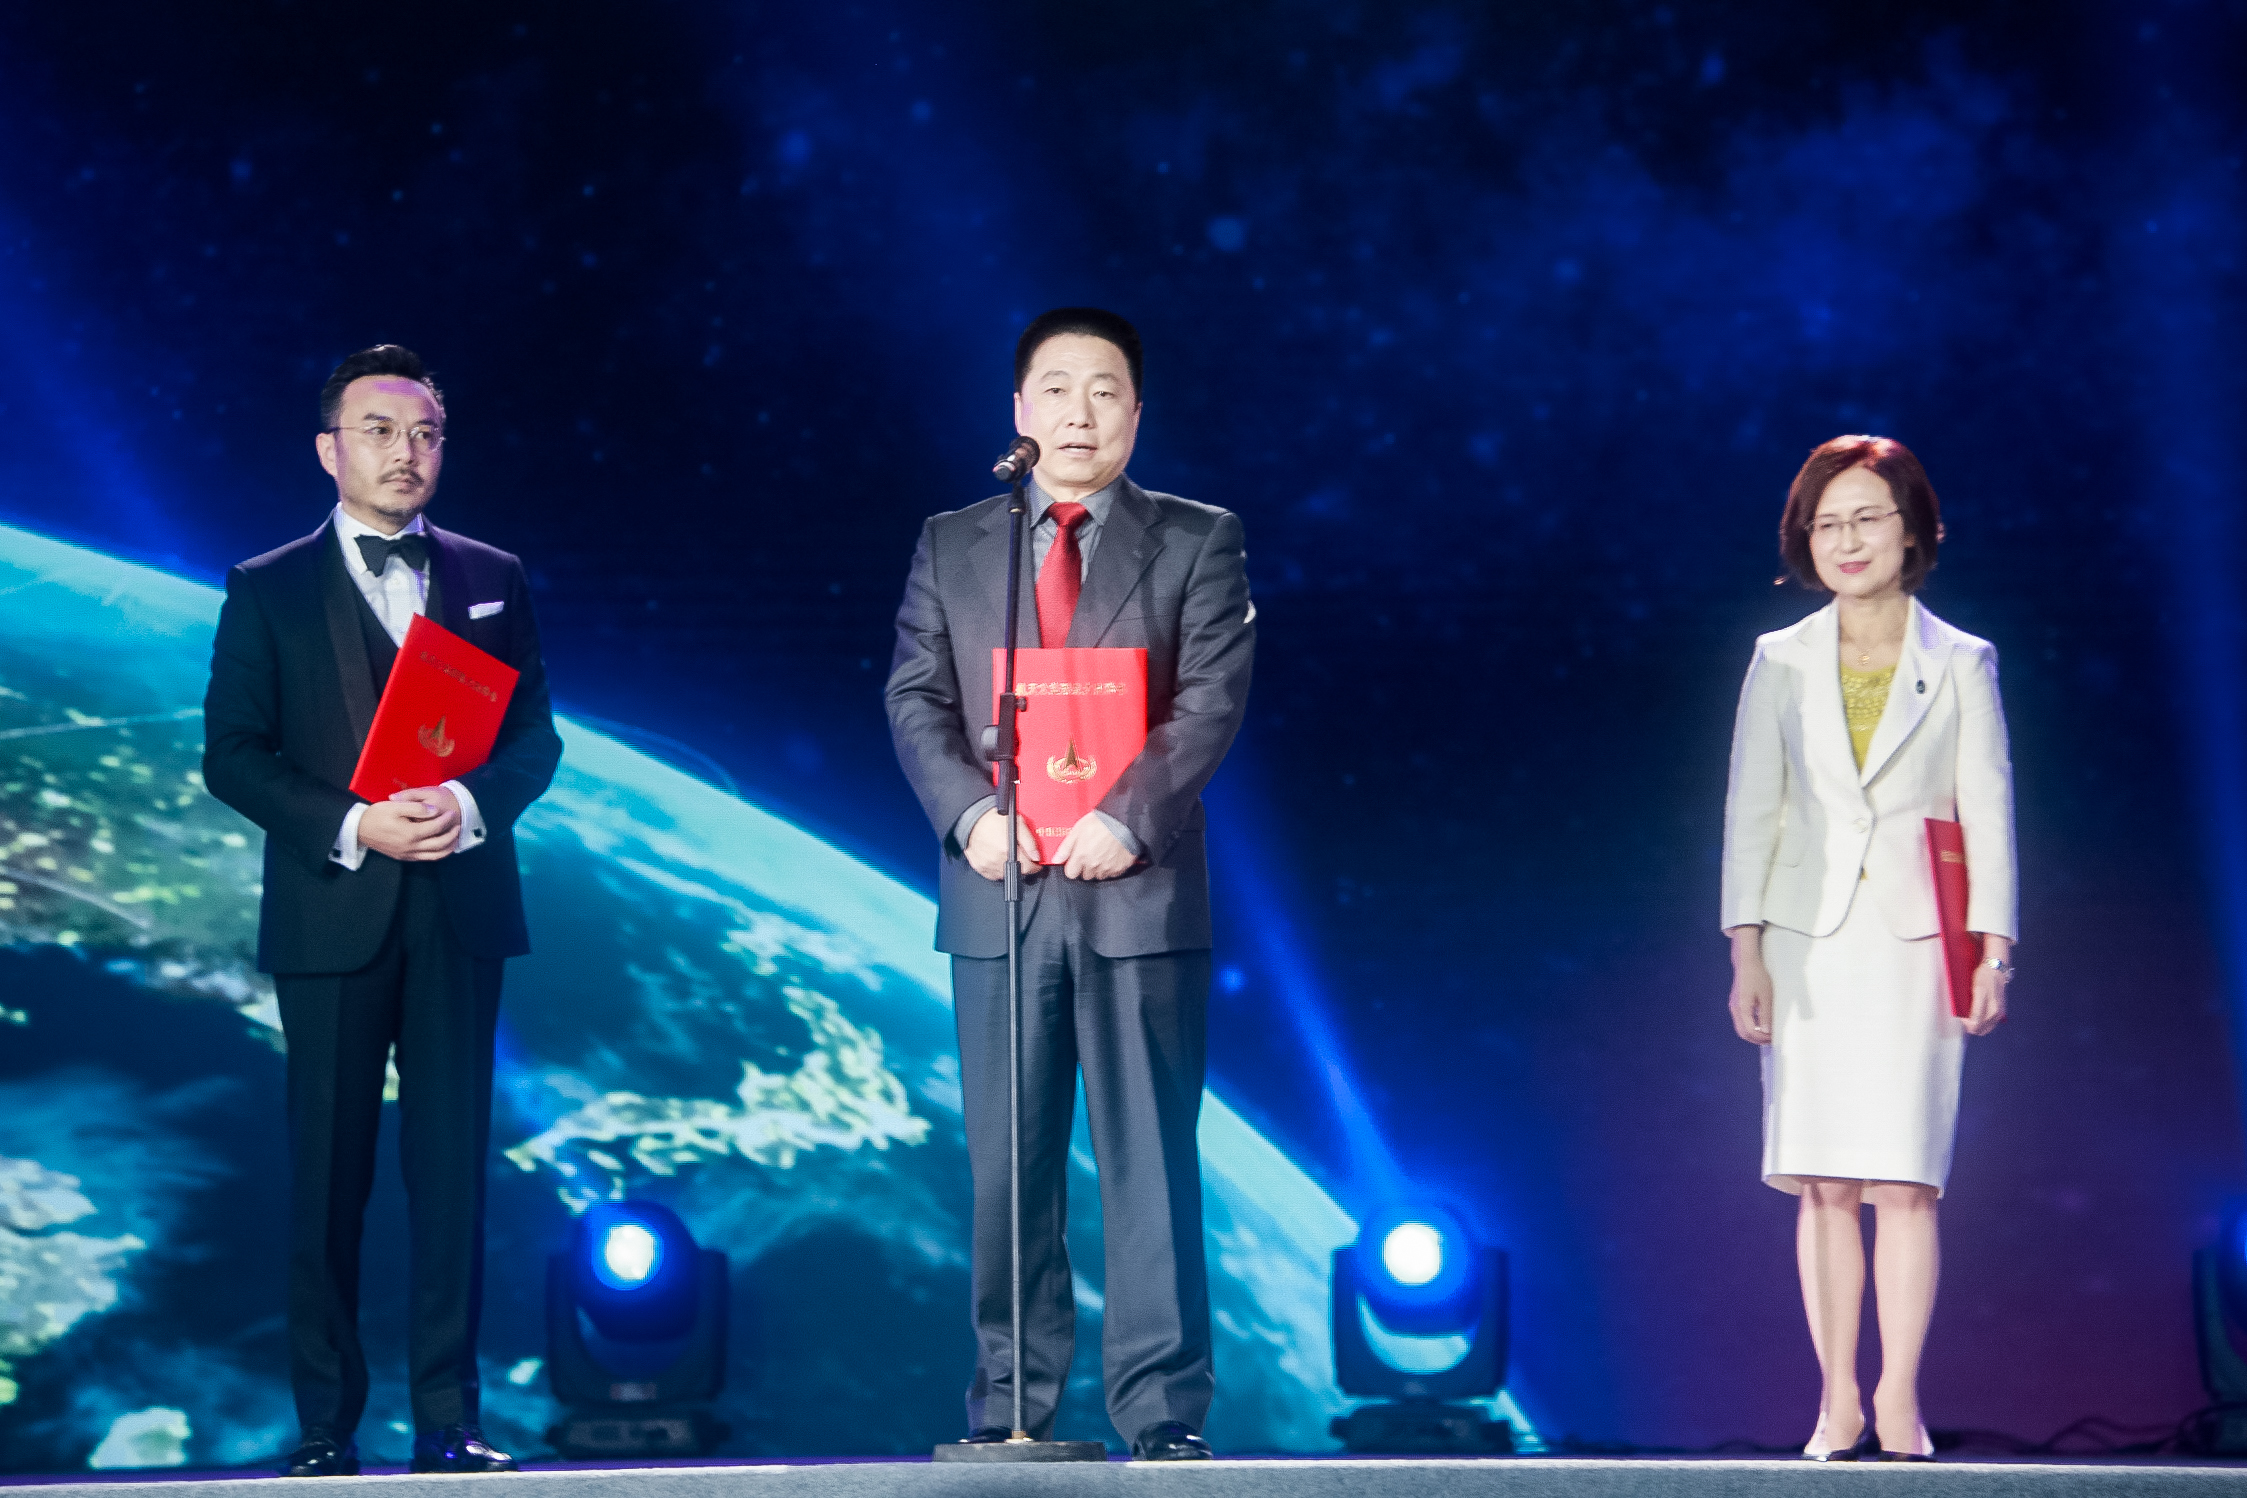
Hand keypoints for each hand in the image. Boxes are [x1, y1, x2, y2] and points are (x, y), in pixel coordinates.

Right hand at [358, 786, 460, 861]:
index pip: (436, 827)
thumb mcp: (396, 806)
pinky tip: (440, 847)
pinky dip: (437, 854)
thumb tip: (434, 811)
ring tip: (455, 838)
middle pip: (440, 844)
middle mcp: (411, 847)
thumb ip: (417, 808)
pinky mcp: (404, 857)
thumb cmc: (377, 815)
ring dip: (448, 848)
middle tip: (458, 825)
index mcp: (411, 833)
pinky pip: (425, 859)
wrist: (358, 829)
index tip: (452, 812)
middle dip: (452, 834)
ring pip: (435, 855)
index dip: (446, 820)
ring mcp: (407, 854)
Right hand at [964, 809, 1041, 880]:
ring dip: (1010, 866)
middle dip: (1023, 865)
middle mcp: (997, 860)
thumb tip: (1036, 856)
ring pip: (1005, 874)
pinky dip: (998, 868)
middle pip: (1017, 872)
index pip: (1029, 868)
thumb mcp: (1017, 823)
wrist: (972, 819)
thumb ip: (1029, 841)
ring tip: (1007, 853)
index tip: (1036, 863)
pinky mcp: (980, 867)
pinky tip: (997, 857)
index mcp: (1007, 850)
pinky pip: (993, 874)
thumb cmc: (992, 818)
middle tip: (1022, 855)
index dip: (1035, 866)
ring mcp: (987, 865)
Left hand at [1054, 813, 1136, 880]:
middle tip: (1091, 853)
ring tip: (1102, 854)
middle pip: (1085, 875)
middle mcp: (1094, 865)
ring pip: (1099, 876)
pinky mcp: (1121, 868)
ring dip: (1098, 868)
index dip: (1072, 867)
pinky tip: (1112, 856)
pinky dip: (1111, 868)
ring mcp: (1108, 868)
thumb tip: (1056, 860)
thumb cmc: (1101, 822)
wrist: (1125, 822)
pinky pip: (1113, 874)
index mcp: (1081, 857)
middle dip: (1086, 867)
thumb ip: (1066, 847)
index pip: (1071, 874)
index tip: (1076, 860)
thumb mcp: (1078, 830)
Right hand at [1726, 925, 1772, 1044]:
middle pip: (1743, 1033)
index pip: (1750, 1031)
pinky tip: (1761, 1024)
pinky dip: (1750, 1027)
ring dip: (1753, 1034)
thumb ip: (1765, 1014)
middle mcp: (1735, 1009)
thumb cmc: (1757, 977)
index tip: (1773, 1038)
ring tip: (1767, 1034)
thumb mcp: (1766, 996)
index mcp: (1742, 1008)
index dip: (1762, 1038)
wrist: (1746, 963)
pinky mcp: (1736, 1004)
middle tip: (1770, 1040)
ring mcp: (1734, 1007)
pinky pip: (1741, 1021)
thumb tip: (1766, 1031)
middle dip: (1757, 1039)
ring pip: (1741, 1028)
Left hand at [1964, 934, 2010, 1036]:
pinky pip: (1990, 1024)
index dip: (1965, 1024)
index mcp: (1990, 1008)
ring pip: (1985, 1029)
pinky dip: (1983, 1024)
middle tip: (1963, 1018)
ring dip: (1977, 1026)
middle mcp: (1996, 1013)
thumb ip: (1974, 1008)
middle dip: (1970, 1027)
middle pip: (1980, 1030)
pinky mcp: (2001, 1011)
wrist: (1996, 969)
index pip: (1975, 1025)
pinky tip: (1977, 1017)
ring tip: (1969, 1017)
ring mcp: (1999, 1013)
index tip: (1960, 1017)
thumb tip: (1968, 1020)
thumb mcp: (1976, 990)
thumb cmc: (1984, 977)